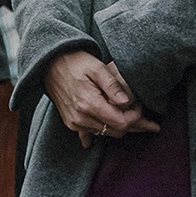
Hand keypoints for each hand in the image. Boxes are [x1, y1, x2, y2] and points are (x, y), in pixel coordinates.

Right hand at [44, 49, 158, 146]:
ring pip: (106, 133)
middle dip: (133, 125)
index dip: (135, 116)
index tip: (139, 105)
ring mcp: (75, 123)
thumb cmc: (76, 62)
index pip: (121, 123)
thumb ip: (112, 85)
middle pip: (116, 132)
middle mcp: (81, 118)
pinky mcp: (71, 123)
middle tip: (144, 115)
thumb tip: (126, 102)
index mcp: (89, 104)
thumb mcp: (97, 68)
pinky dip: (104, 131)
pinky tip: (114, 133)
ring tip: (134, 118)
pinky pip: (92, 134)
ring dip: (120, 127)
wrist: (51, 65)